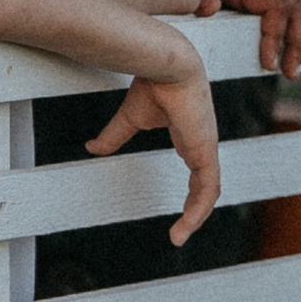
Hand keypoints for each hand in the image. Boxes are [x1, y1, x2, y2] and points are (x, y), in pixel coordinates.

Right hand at [86, 66, 223, 244]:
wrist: (168, 65)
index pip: (198, 171)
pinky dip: (199, 208)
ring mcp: (206, 149)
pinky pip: (209, 188)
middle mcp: (202, 146)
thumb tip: (91, 148)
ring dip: (196, 216)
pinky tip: (187, 223)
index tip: (182, 211)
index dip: (192, 192)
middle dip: (195, 210)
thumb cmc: (153, 84)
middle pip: (205, 186)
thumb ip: (113, 136)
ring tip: (178, 236)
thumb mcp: (129, 119)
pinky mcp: (206, 151)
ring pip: (209, 192)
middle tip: (179, 232)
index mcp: (189, 137)